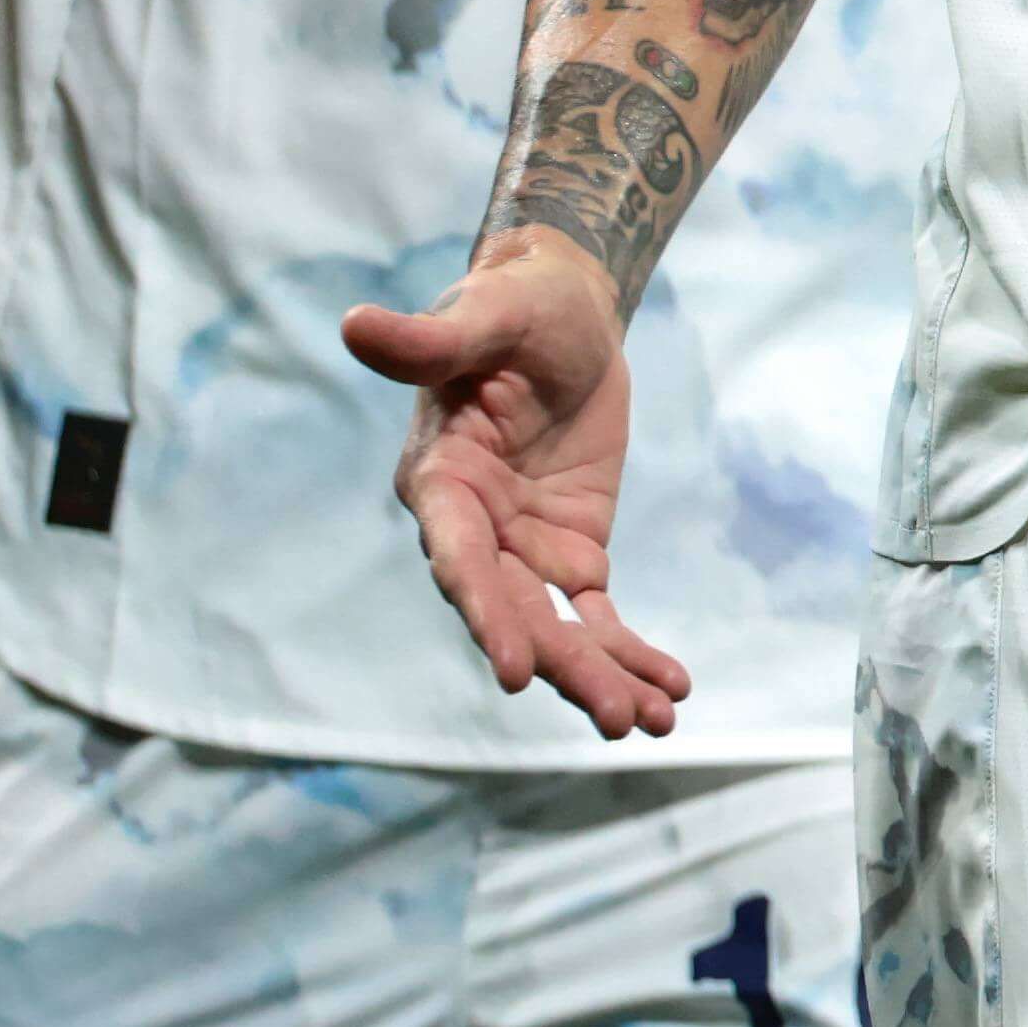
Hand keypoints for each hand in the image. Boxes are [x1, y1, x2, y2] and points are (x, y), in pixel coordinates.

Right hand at [348, 235, 693, 740]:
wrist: (567, 309)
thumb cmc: (516, 304)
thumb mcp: (485, 313)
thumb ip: (429, 341)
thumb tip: (354, 323)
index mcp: (440, 480)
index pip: (458, 556)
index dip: (484, 613)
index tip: (515, 673)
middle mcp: (474, 529)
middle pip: (513, 611)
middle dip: (562, 667)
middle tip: (615, 719)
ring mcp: (523, 548)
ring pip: (558, 628)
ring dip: (602, 676)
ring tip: (656, 723)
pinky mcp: (573, 552)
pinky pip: (598, 615)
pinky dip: (631, 652)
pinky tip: (673, 692)